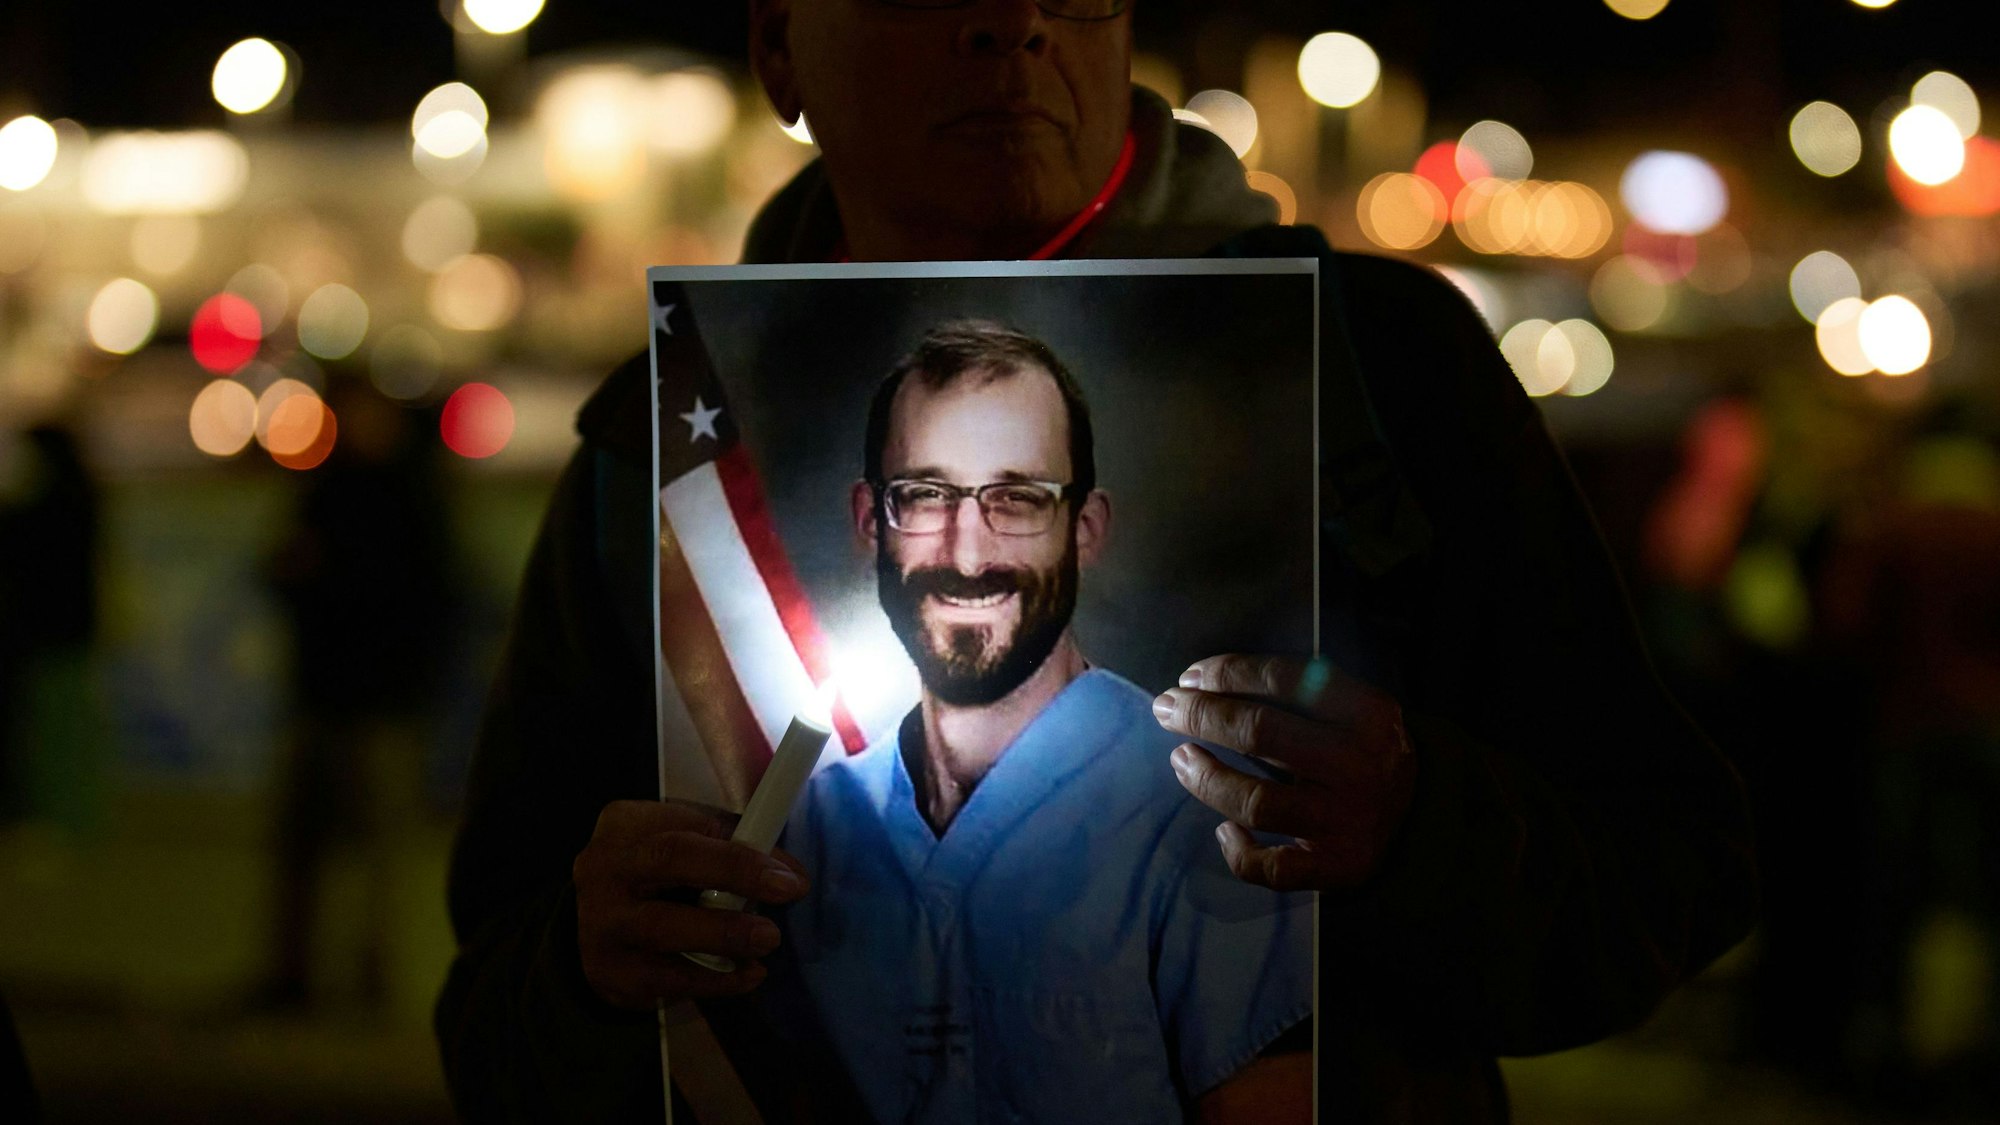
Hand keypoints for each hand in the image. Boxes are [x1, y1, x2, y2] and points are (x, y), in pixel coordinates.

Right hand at [573, 799, 809, 1009]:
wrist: (593, 928)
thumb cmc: (655, 877)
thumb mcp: (684, 843)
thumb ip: (732, 846)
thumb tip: (790, 874)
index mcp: (626, 823)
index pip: (688, 826)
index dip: (740, 853)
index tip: (788, 878)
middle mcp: (604, 867)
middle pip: (668, 860)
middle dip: (732, 877)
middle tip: (782, 897)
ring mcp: (598, 922)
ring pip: (663, 928)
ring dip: (724, 937)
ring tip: (766, 943)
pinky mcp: (606, 971)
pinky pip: (664, 978)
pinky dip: (713, 981)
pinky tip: (746, 976)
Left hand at [1153, 654, 1414, 891]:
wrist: (1422, 818)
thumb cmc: (1361, 752)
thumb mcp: (1348, 710)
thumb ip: (1294, 693)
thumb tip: (1201, 684)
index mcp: (1368, 713)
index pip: (1283, 679)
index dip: (1226, 674)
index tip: (1188, 677)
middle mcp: (1361, 765)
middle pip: (1260, 733)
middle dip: (1201, 716)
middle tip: (1167, 709)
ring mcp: (1349, 820)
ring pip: (1256, 801)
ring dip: (1206, 777)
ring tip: (1181, 759)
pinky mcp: (1337, 867)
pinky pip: (1272, 867)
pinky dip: (1239, 850)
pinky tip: (1224, 831)